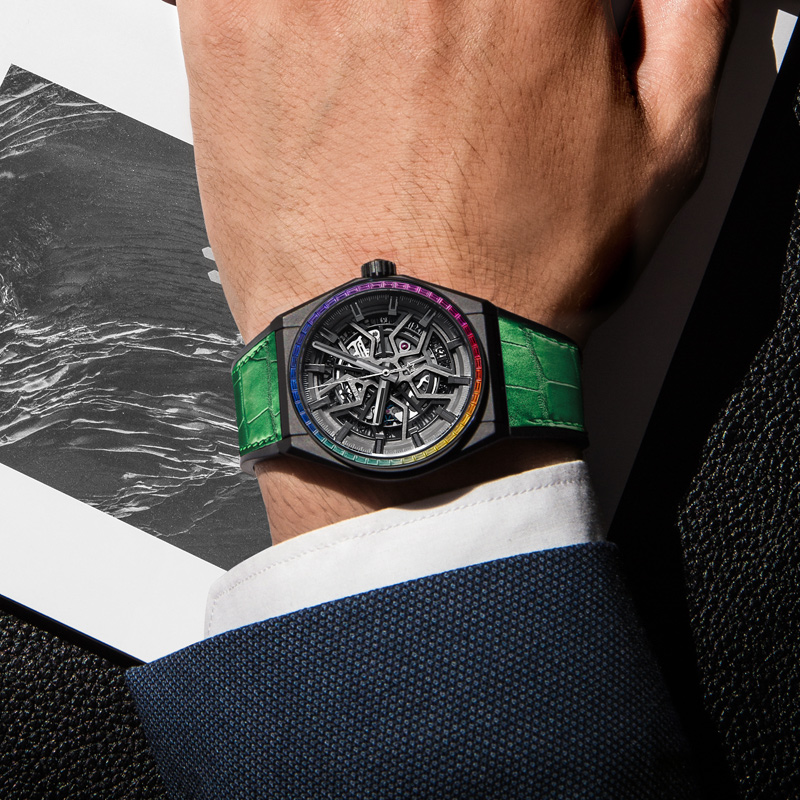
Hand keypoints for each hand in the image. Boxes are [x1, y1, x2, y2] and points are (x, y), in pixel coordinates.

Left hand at [169, 0, 732, 541]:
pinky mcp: (226, 26)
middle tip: (453, 64)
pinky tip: (327, 73)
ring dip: (371, 26)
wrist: (400, 358)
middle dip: (451, 17)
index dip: (529, 7)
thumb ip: (685, 13)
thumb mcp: (661, 151)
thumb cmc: (513, 280)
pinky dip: (283, 14)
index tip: (511, 35)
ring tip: (392, 84)